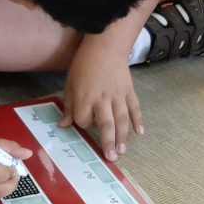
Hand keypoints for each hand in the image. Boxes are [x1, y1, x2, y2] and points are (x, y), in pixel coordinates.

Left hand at [62, 44, 141, 160]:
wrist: (106, 45)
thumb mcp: (70, 83)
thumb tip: (63, 125)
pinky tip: (140, 132)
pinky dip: (138, 120)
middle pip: (106, 124)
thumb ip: (69, 106)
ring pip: (122, 119)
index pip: (84, 120)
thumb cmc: (84, 64)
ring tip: (122, 151)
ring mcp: (118, 95)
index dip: (83, 123)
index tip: (84, 120)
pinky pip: (135, 107)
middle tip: (111, 158)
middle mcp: (102, 99)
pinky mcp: (129, 90)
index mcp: (85, 97)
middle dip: (107, 142)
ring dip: (122, 136)